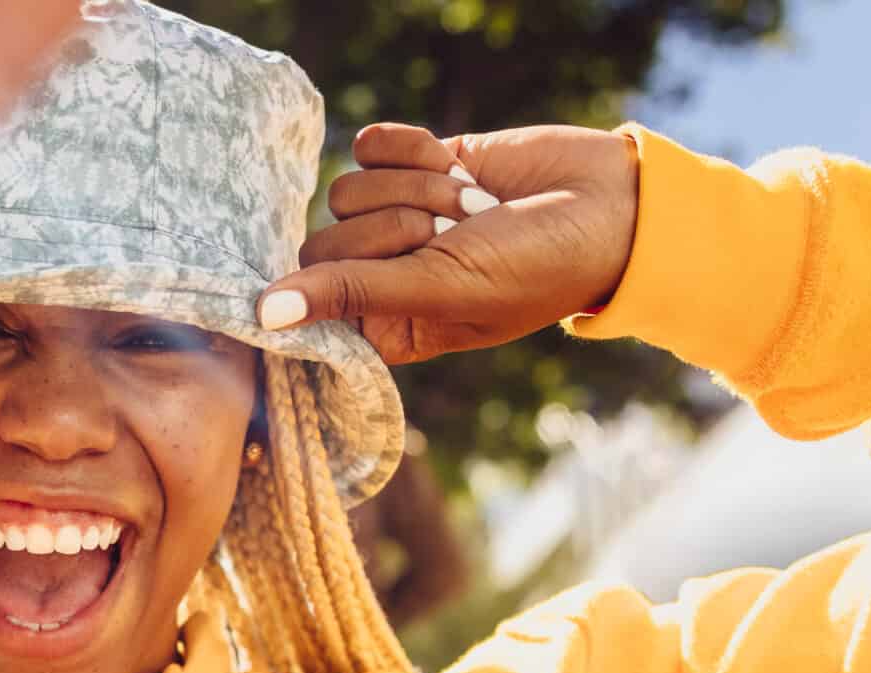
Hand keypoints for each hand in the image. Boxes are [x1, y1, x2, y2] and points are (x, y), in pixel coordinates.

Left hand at [261, 122, 639, 363]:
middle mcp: (383, 276)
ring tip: (471, 204)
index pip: (314, 303)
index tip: (396, 268)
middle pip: (324, 241)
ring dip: (415, 189)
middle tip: (457, 233)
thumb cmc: (535, 268)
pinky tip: (458, 166)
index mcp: (387, 328)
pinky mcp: (410, 165)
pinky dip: (412, 151)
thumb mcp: (442, 288)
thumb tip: (264, 315)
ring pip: (345, 189)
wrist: (606, 203)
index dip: (341, 282)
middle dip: (395, 227)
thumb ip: (353, 295)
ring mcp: (395, 217)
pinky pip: (369, 146)